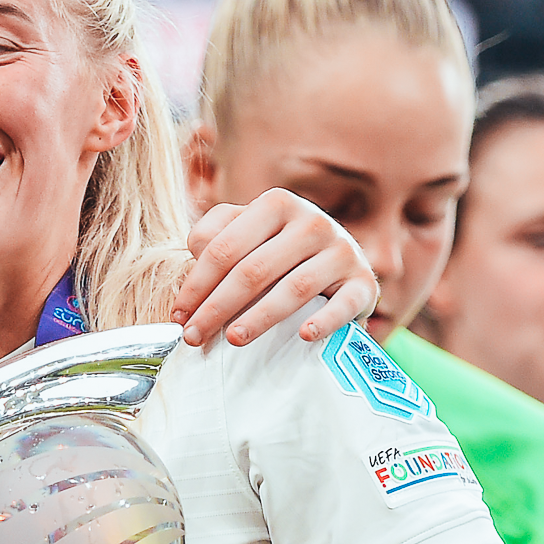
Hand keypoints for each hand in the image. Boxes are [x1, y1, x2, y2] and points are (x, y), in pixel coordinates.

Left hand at [172, 188, 378, 346]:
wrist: (337, 261)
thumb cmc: (276, 249)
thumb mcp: (244, 231)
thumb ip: (213, 234)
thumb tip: (195, 253)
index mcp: (276, 204)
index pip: (224, 248)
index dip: (196, 285)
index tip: (179, 316)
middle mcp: (312, 222)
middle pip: (253, 270)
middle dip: (217, 307)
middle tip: (195, 337)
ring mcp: (342, 250)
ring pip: (294, 288)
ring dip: (260, 317)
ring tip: (234, 340)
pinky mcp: (364, 281)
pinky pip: (344, 303)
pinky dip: (325, 321)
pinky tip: (304, 336)